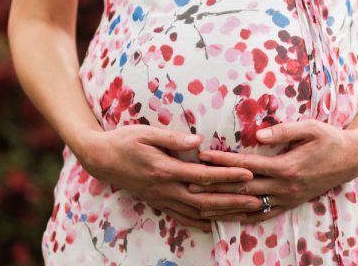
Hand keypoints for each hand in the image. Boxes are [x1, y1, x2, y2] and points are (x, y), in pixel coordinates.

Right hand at [75, 125, 263, 231]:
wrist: (100, 158)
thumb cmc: (124, 140)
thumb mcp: (146, 132)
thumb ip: (173, 138)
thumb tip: (198, 140)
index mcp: (165, 169)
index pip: (204, 175)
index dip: (228, 175)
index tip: (249, 174)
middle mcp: (166, 188)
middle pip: (205, 200)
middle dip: (233, 201)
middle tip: (257, 200)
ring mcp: (162, 198)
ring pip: (196, 212)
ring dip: (222, 214)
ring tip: (245, 213)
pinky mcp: (158, 202)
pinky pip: (181, 217)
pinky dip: (200, 223)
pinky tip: (214, 225)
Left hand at [187, 119, 357, 223]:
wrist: (351, 159)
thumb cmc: (329, 139)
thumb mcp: (311, 128)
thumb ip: (284, 130)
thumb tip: (257, 136)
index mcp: (287, 166)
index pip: (247, 165)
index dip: (223, 161)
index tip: (202, 156)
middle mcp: (284, 186)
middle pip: (242, 188)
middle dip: (214, 186)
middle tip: (188, 182)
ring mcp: (287, 198)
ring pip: (249, 205)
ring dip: (223, 205)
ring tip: (199, 204)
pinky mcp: (290, 203)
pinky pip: (263, 215)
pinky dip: (243, 217)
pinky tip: (227, 217)